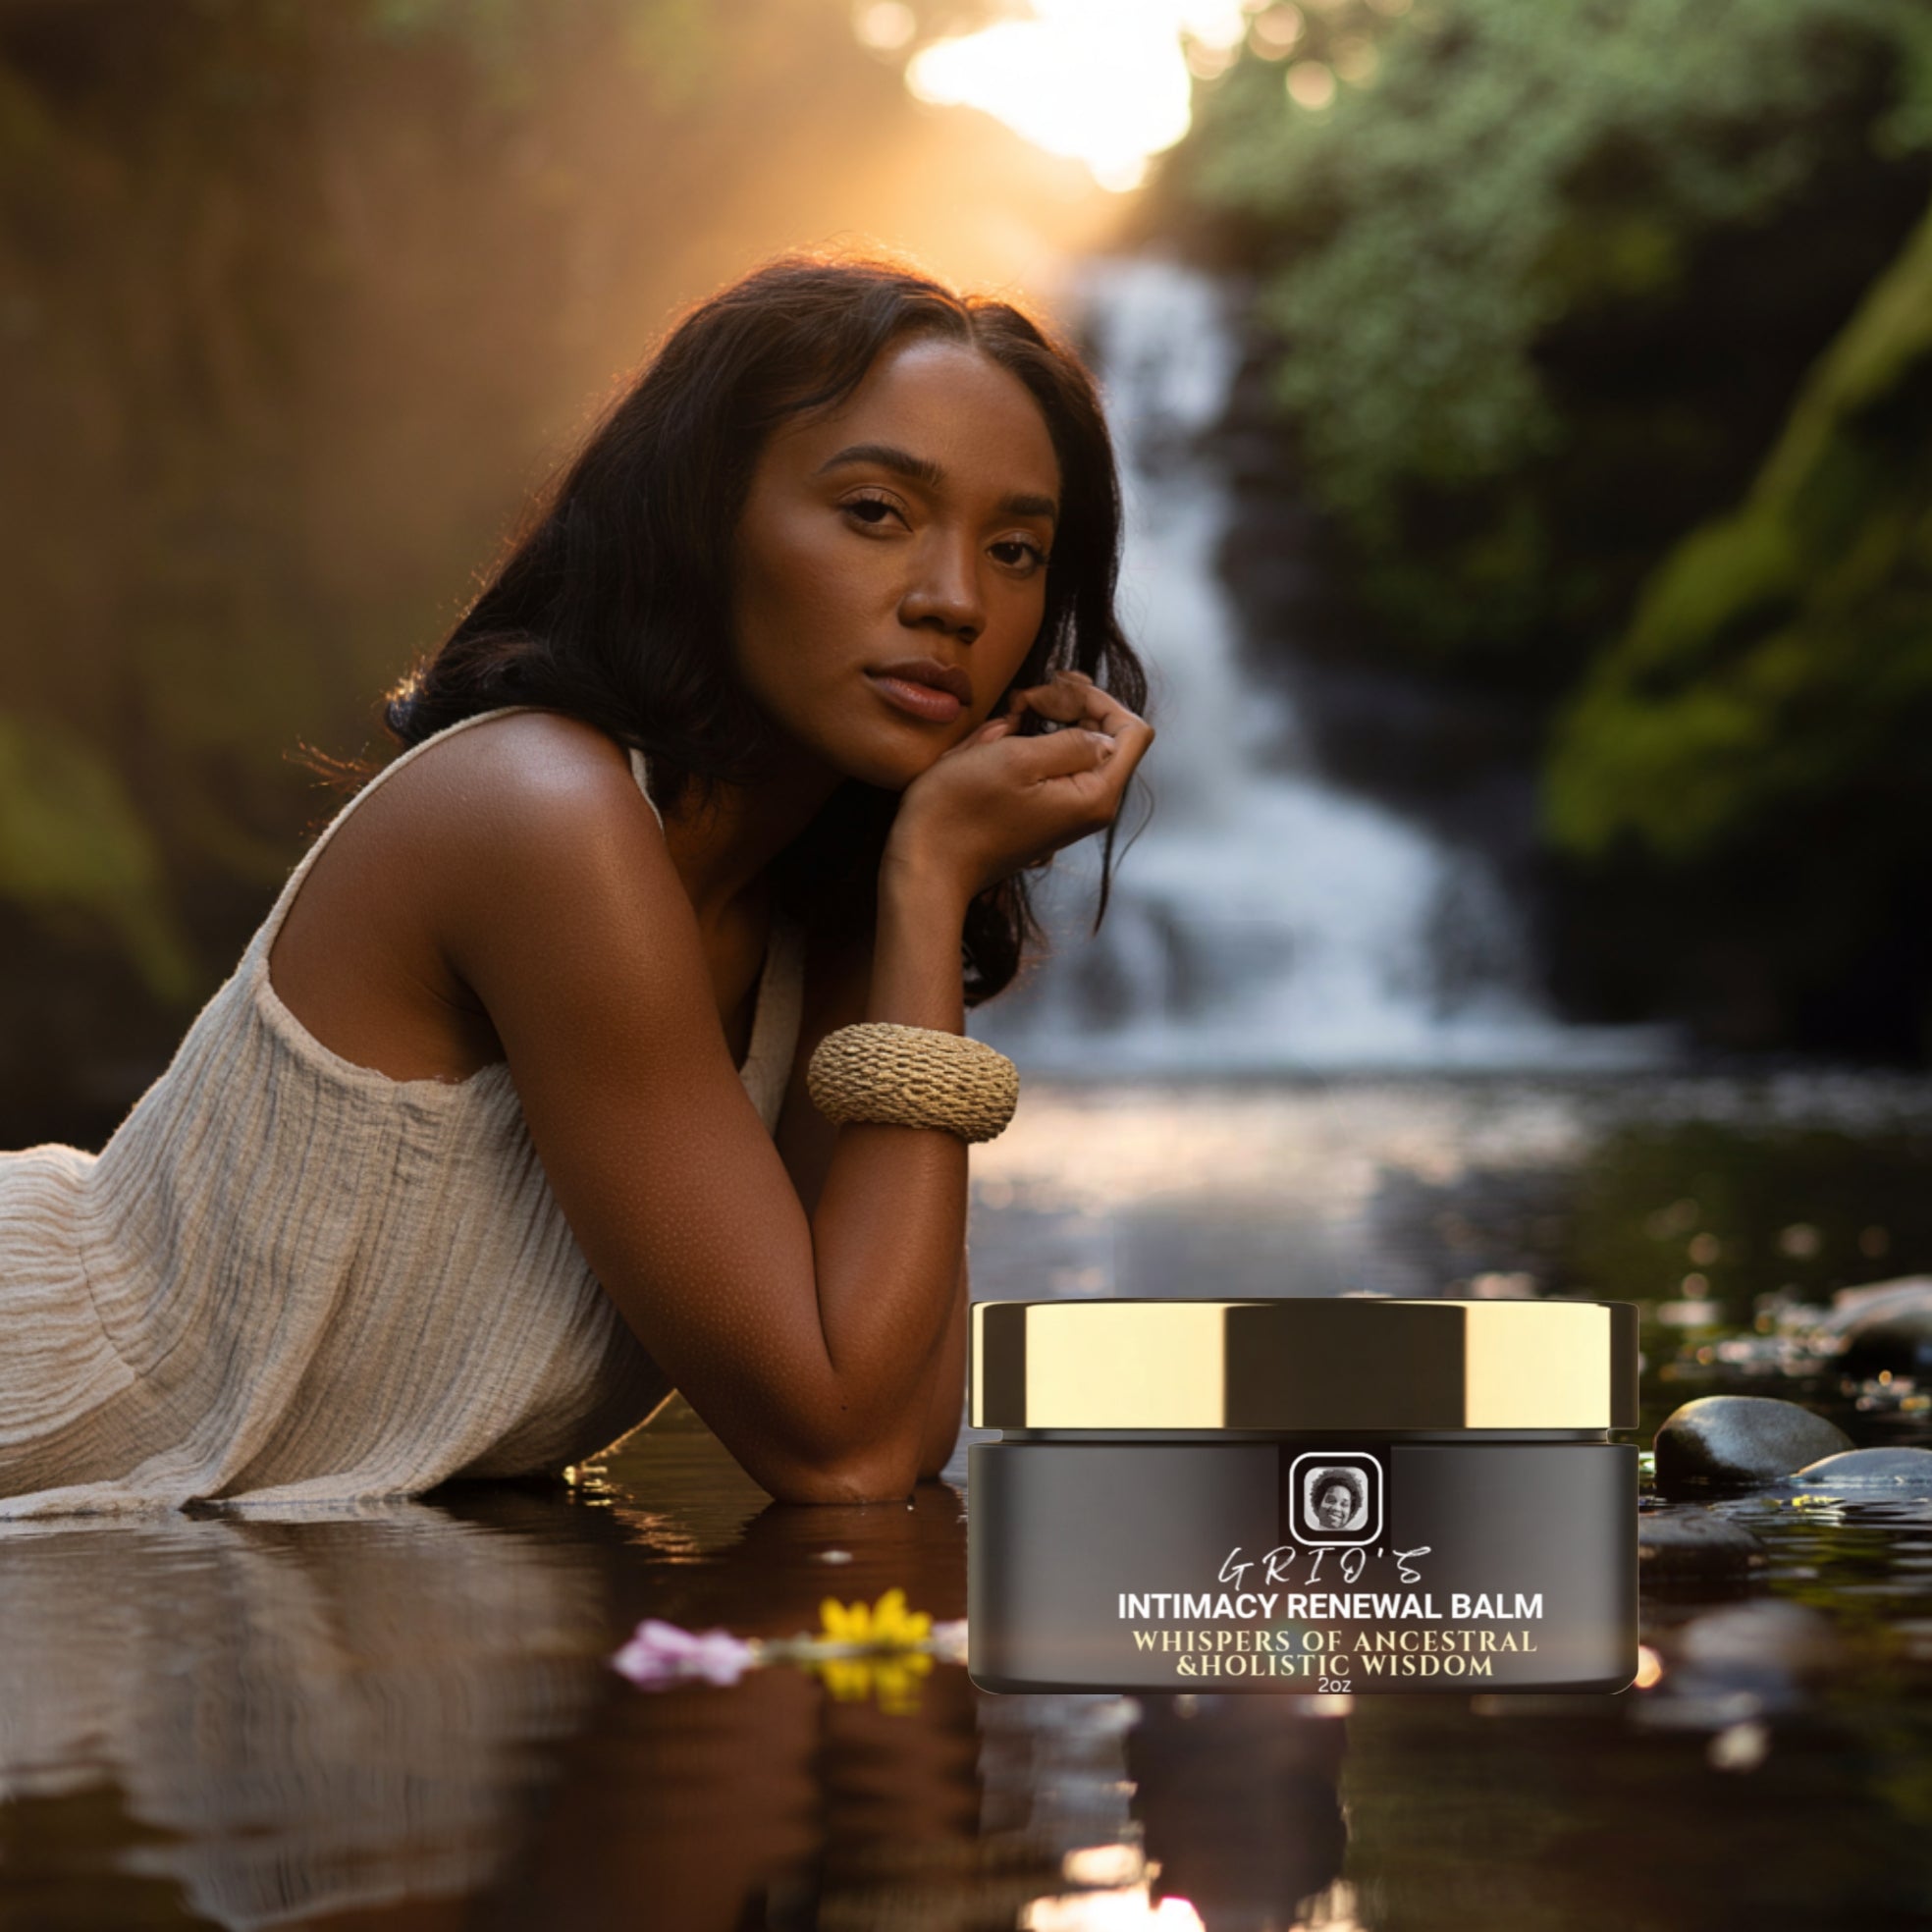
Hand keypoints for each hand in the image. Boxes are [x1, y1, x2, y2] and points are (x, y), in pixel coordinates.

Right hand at [884, 668, 1154, 902]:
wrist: (926, 866)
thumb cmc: (962, 810)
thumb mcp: (1017, 758)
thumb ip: (1072, 742)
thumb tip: (1105, 735)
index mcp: (1095, 796)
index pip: (1133, 731)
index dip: (1100, 700)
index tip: (1056, 689)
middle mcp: (1090, 809)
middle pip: (1106, 738)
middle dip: (1067, 709)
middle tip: (1021, 700)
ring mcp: (1066, 814)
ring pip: (1071, 750)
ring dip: (1037, 728)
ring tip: (998, 728)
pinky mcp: (1043, 816)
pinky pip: (1046, 769)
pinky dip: (1024, 750)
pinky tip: (991, 749)